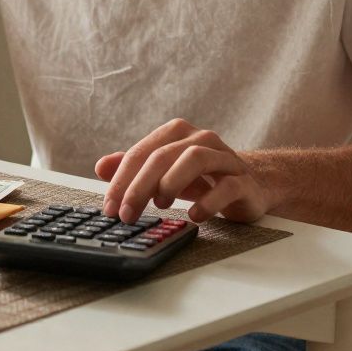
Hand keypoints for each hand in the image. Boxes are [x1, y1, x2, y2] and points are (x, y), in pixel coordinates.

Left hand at [96, 119, 271, 224]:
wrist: (250, 186)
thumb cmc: (202, 179)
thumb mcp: (164, 173)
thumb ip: (134, 168)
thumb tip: (101, 166)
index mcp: (177, 134)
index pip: (141, 153)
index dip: (121, 180)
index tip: (110, 207)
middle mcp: (201, 139)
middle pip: (163, 156)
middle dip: (139, 187)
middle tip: (126, 214)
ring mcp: (225, 157)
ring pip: (194, 159)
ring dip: (171, 183)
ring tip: (161, 205)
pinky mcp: (244, 181)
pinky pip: (226, 186)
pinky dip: (208, 201)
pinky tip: (195, 215)